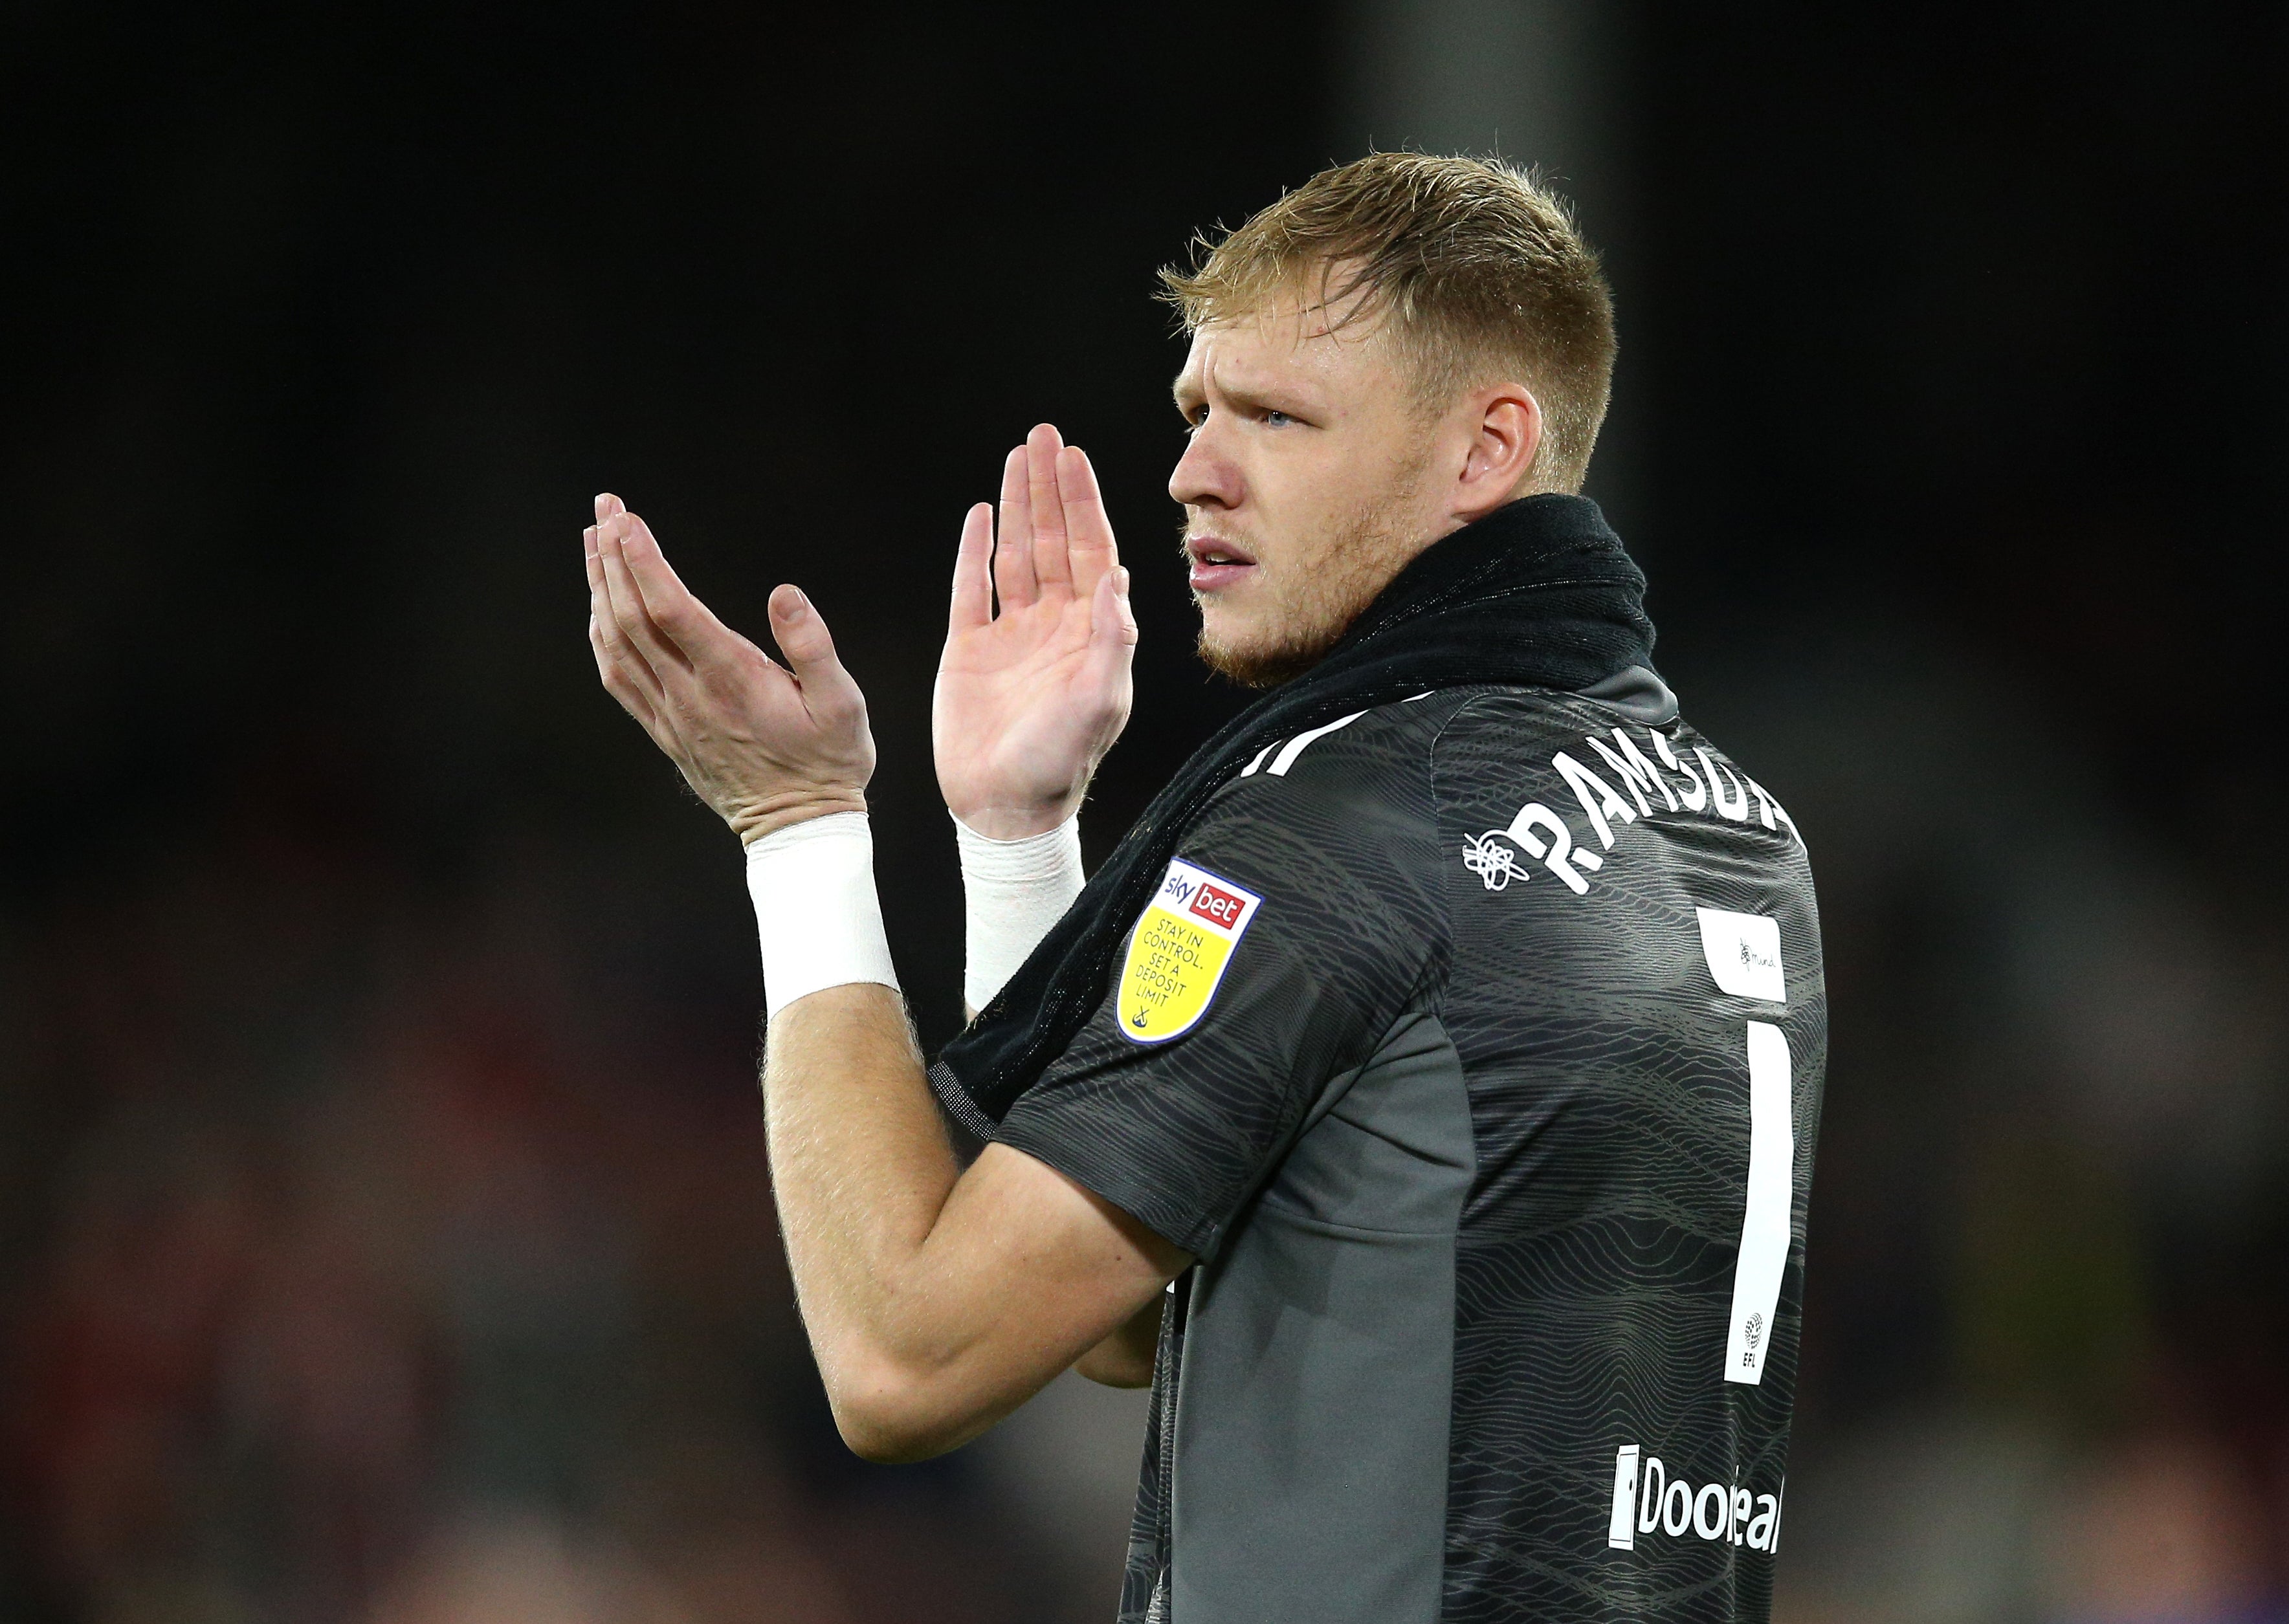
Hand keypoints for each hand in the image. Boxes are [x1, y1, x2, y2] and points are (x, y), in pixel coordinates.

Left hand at [585, 493, 873, 843]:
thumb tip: (784, 593)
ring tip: (592, 540)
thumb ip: (814, 647)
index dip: (644, 563)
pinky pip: (616, 675)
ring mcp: (670, 715)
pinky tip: (599, 605)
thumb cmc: (830, 761)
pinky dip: (600, 632)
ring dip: (599, 588)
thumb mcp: (844, 704)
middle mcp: (690, 696)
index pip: (673, 612)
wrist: (798, 828)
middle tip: (604, 506)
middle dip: (613, 557)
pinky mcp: (663, 729)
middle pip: (632, 618)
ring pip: (616, 643)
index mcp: (732, 682)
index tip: (625, 519)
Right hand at [933, 424, 1137, 839]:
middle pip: (1054, 539)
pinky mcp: (970, 650)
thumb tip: (1119, 575)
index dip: (1084, 502)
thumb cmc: (1059, 765)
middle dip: (1050, 486)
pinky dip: (974, 551)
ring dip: (1018, 504)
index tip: (1074, 458)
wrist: (1004, 808)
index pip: (1092, 551)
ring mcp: (1012, 634)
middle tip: (1044, 435)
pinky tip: (980, 516)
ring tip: (1017, 455)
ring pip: (1016, 553)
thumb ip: (1112, 640)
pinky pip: (971, 589)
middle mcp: (1054, 625)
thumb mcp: (1099, 704)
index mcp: (1090, 632)